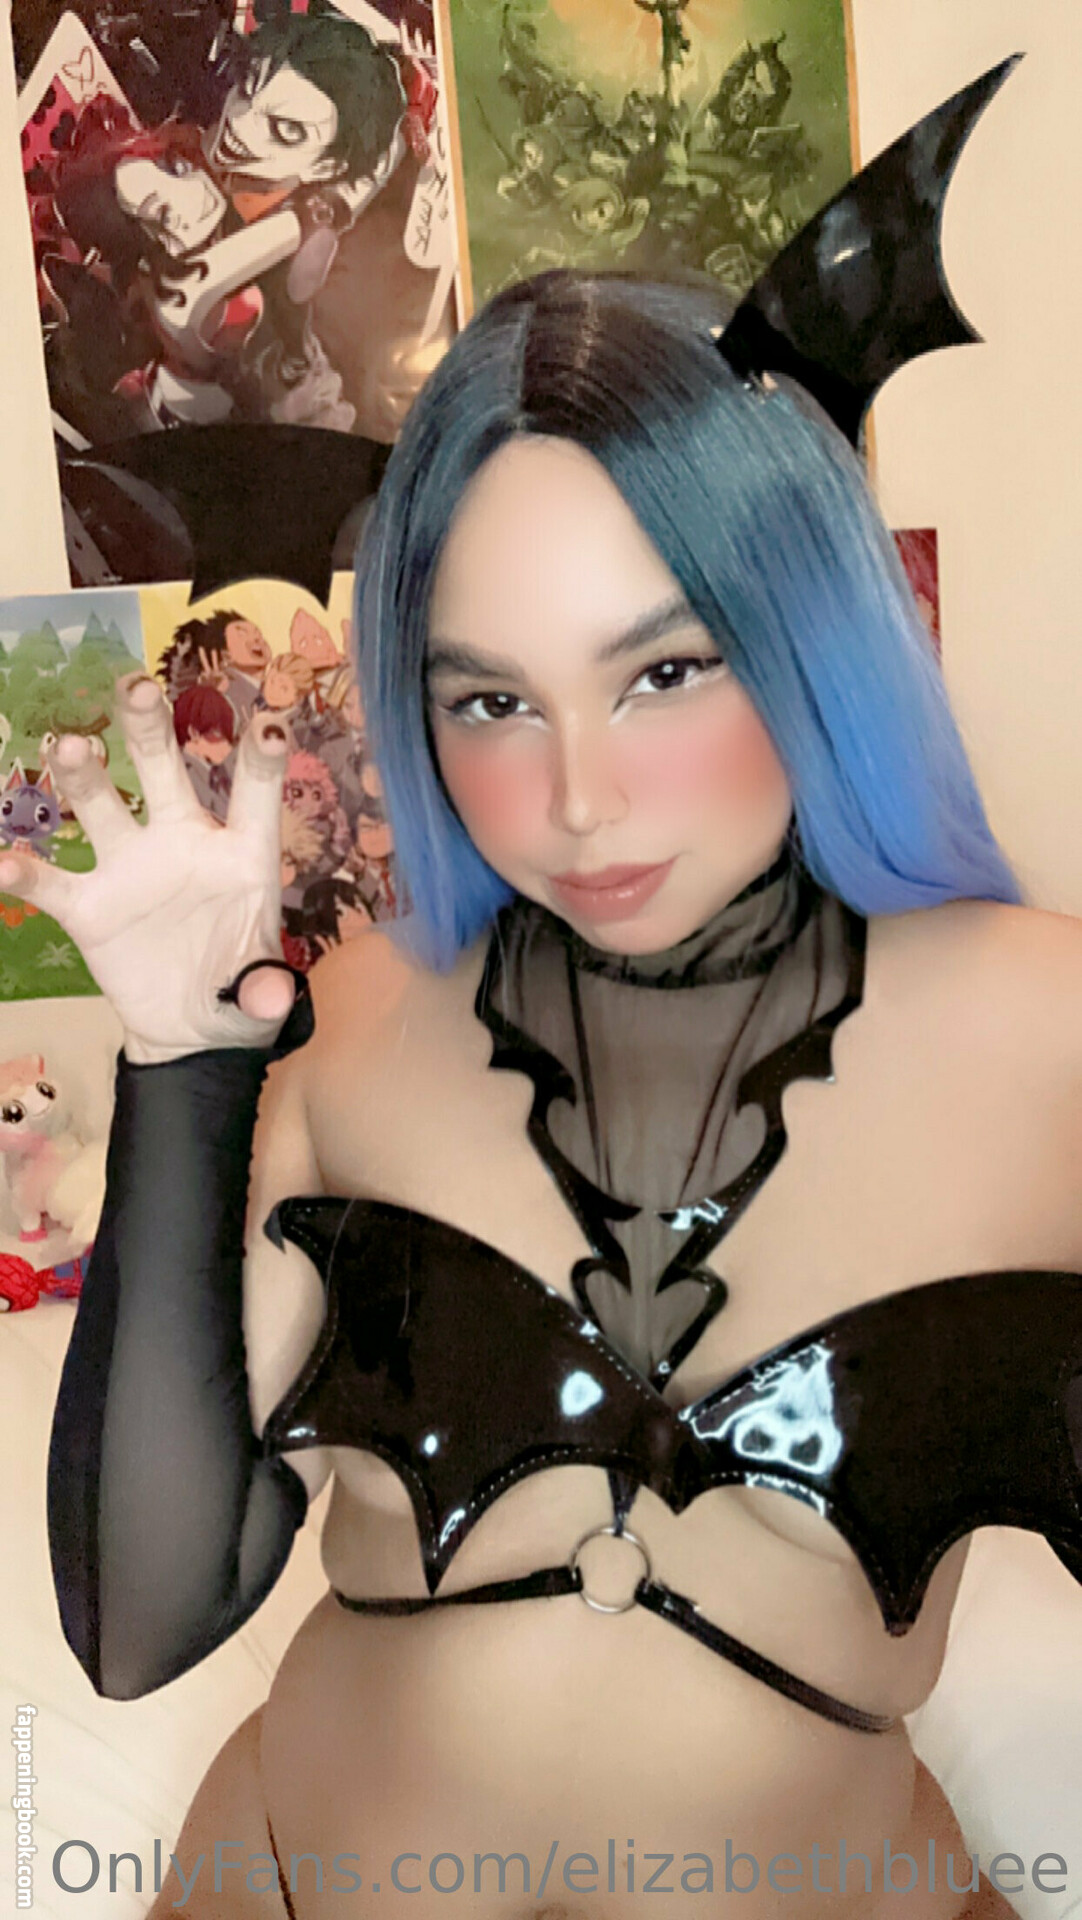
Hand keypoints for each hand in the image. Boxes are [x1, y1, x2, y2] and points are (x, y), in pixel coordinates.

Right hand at [0, 675, 295, 1063]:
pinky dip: (27, 875)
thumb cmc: (236, 992)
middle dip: (149, 730)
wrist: (188, 1029)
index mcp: (241, 855)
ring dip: (84, 776)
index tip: (269, 727)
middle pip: (165, 775)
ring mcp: (131, 870)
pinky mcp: (90, 908)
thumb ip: (265, 992)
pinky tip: (7, 865)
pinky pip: (52, 885)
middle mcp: (183, 844)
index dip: (261, 762)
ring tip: (67, 746)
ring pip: (102, 808)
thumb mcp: (260, 998)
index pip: (254, 798)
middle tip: (137, 687)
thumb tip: (270, 1001)